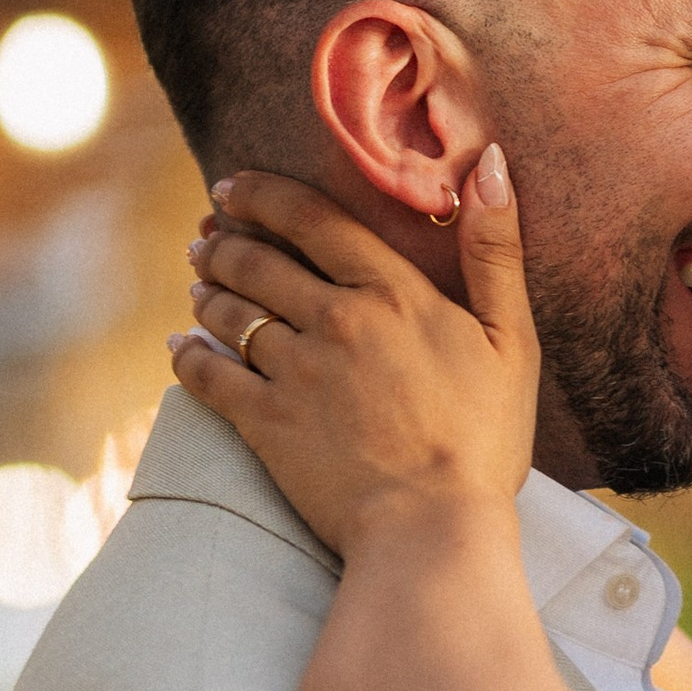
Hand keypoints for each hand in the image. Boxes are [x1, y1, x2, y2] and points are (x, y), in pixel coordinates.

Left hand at [168, 151, 537, 554]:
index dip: (262, 194)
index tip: (234, 187)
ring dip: (207, 290)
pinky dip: (186, 353)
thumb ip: (497, 251)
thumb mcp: (513, 339)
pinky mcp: (265, 422)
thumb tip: (490, 163)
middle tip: (208, 237)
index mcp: (391, 291)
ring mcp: (293, 371)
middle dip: (224, 241)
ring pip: (229, 311)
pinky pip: (206, 373)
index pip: (311, 218)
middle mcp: (333, 319)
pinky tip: (179, 344)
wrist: (434, 527)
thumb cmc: (485, 438)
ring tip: (199, 282)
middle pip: (257, 261)